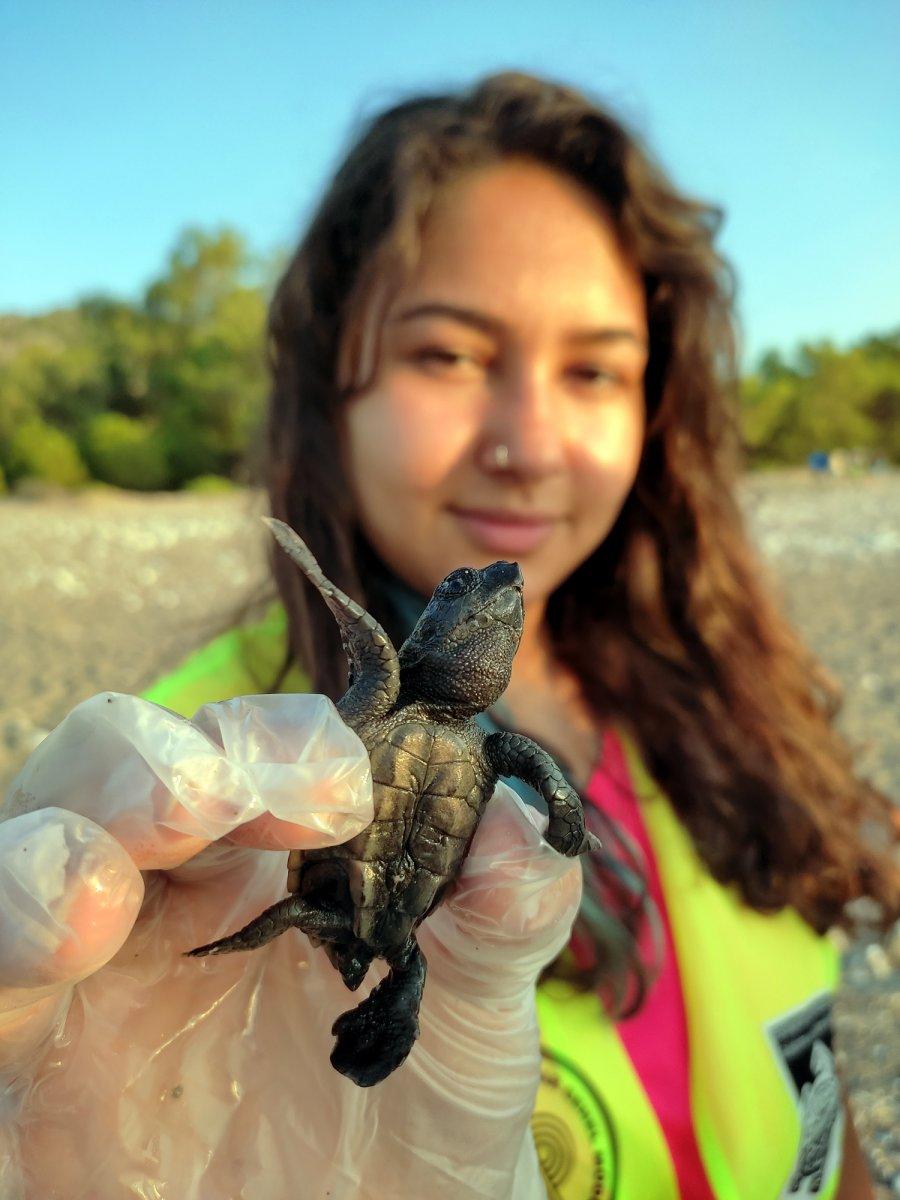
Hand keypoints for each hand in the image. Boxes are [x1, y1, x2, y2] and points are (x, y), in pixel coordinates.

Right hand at [0, 692, 580, 1198]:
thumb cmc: (422, 1101)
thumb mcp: (479, 999)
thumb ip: (509, 900)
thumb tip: (523, 810)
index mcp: (257, 848)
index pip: (238, 744)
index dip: (277, 743)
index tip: (345, 788)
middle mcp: (157, 895)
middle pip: (101, 775)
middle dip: (144, 769)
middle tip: (213, 799)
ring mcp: (83, 987)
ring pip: (14, 874)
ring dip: (37, 868)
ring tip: (90, 903)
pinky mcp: (35, 1094)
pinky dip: (6, 960)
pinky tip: (60, 954)